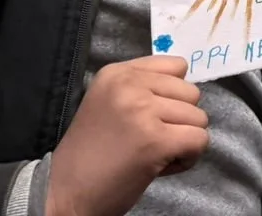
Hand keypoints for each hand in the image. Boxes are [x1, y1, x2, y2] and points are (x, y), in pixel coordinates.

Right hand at [47, 56, 208, 215]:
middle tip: (147, 141)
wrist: (62, 194)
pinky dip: (188, 158)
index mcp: (117, 73)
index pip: (177, 67)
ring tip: (150, 154)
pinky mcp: (155, 140)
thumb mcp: (109, 103)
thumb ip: (143, 87)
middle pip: (192, 93)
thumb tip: (187, 84)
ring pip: (199, 118)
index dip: (172, 96)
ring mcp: (143, 110)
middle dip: (178, 120)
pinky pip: (199, 141)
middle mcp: (129, 85)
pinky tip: (161, 167)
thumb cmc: (90, 154)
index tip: (148, 118)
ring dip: (182, 141)